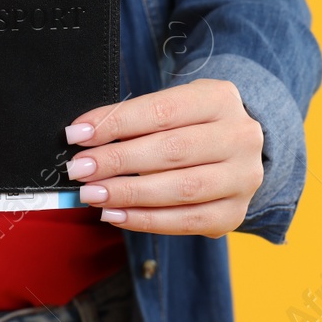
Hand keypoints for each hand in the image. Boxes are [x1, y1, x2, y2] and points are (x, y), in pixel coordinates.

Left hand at [62, 78, 262, 237]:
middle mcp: (240, 137)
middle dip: (118, 161)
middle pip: (171, 150)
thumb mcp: (173, 106)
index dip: (117, 123)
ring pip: (181, 189)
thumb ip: (136, 120)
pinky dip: (146, 220)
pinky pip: (186, 221)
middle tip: (81, 169)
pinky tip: (116, 214)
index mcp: (220, 99)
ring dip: (129, 194)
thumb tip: (86, 137)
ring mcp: (242, 178)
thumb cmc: (191, 124)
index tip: (79, 134)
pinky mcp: (234, 212)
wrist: (235, 149)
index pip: (161, 111)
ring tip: (93, 194)